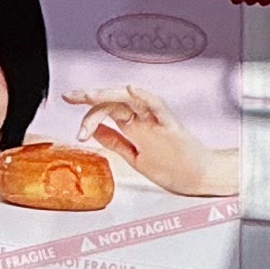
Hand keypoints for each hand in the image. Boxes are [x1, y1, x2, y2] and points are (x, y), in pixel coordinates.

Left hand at [67, 87, 240, 200]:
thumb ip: (115, 142)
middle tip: (71, 96)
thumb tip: (93, 131)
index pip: (107, 112)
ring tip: (89, 95)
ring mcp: (157, 121)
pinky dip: (145, 97)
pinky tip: (132, 90)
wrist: (199, 179)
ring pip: (132, 99)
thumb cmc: (173, 168)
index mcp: (134, 127)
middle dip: (91, 97)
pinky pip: (158, 107)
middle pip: (114, 101)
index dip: (88, 114)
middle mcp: (144, 120)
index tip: (73, 119)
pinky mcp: (171, 126)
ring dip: (109, 94)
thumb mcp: (135, 157)